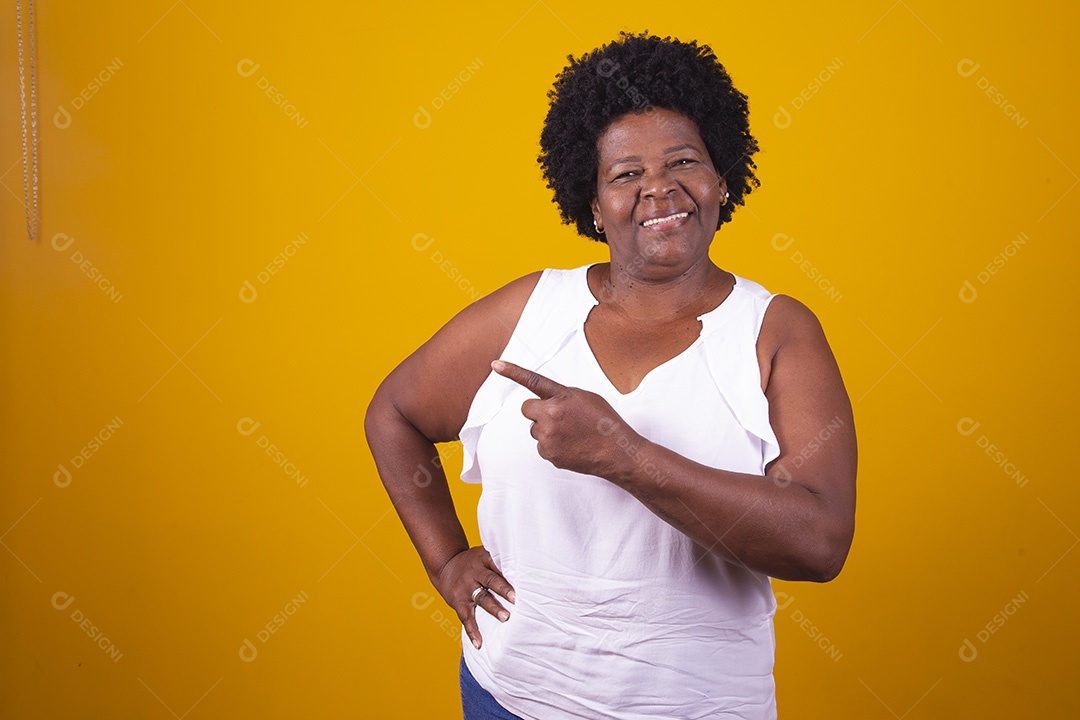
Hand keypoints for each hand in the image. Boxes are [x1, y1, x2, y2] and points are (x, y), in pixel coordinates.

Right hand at [433, 546, 514, 648]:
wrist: (445, 566)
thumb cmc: (474, 563)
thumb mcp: (485, 555)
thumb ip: (501, 562)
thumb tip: (529, 571)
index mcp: (483, 559)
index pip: (497, 563)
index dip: (509, 570)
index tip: (523, 577)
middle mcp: (474, 572)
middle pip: (490, 580)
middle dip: (503, 589)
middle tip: (516, 599)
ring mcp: (465, 588)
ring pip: (480, 598)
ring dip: (493, 608)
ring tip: (505, 618)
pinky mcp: (458, 602)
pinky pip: (465, 617)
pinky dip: (472, 631)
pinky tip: (479, 643)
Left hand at [491, 359, 638, 478]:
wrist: (617, 452)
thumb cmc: (605, 423)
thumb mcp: (586, 398)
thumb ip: (562, 396)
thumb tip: (546, 401)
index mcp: (561, 397)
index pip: (533, 381)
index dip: (512, 371)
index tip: (496, 365)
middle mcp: (551, 415)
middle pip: (527, 409)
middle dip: (538, 412)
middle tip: (559, 417)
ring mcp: (547, 437)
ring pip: (534, 429)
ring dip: (546, 430)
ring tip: (570, 433)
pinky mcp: (548, 454)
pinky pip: (541, 445)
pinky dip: (552, 445)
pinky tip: (570, 445)